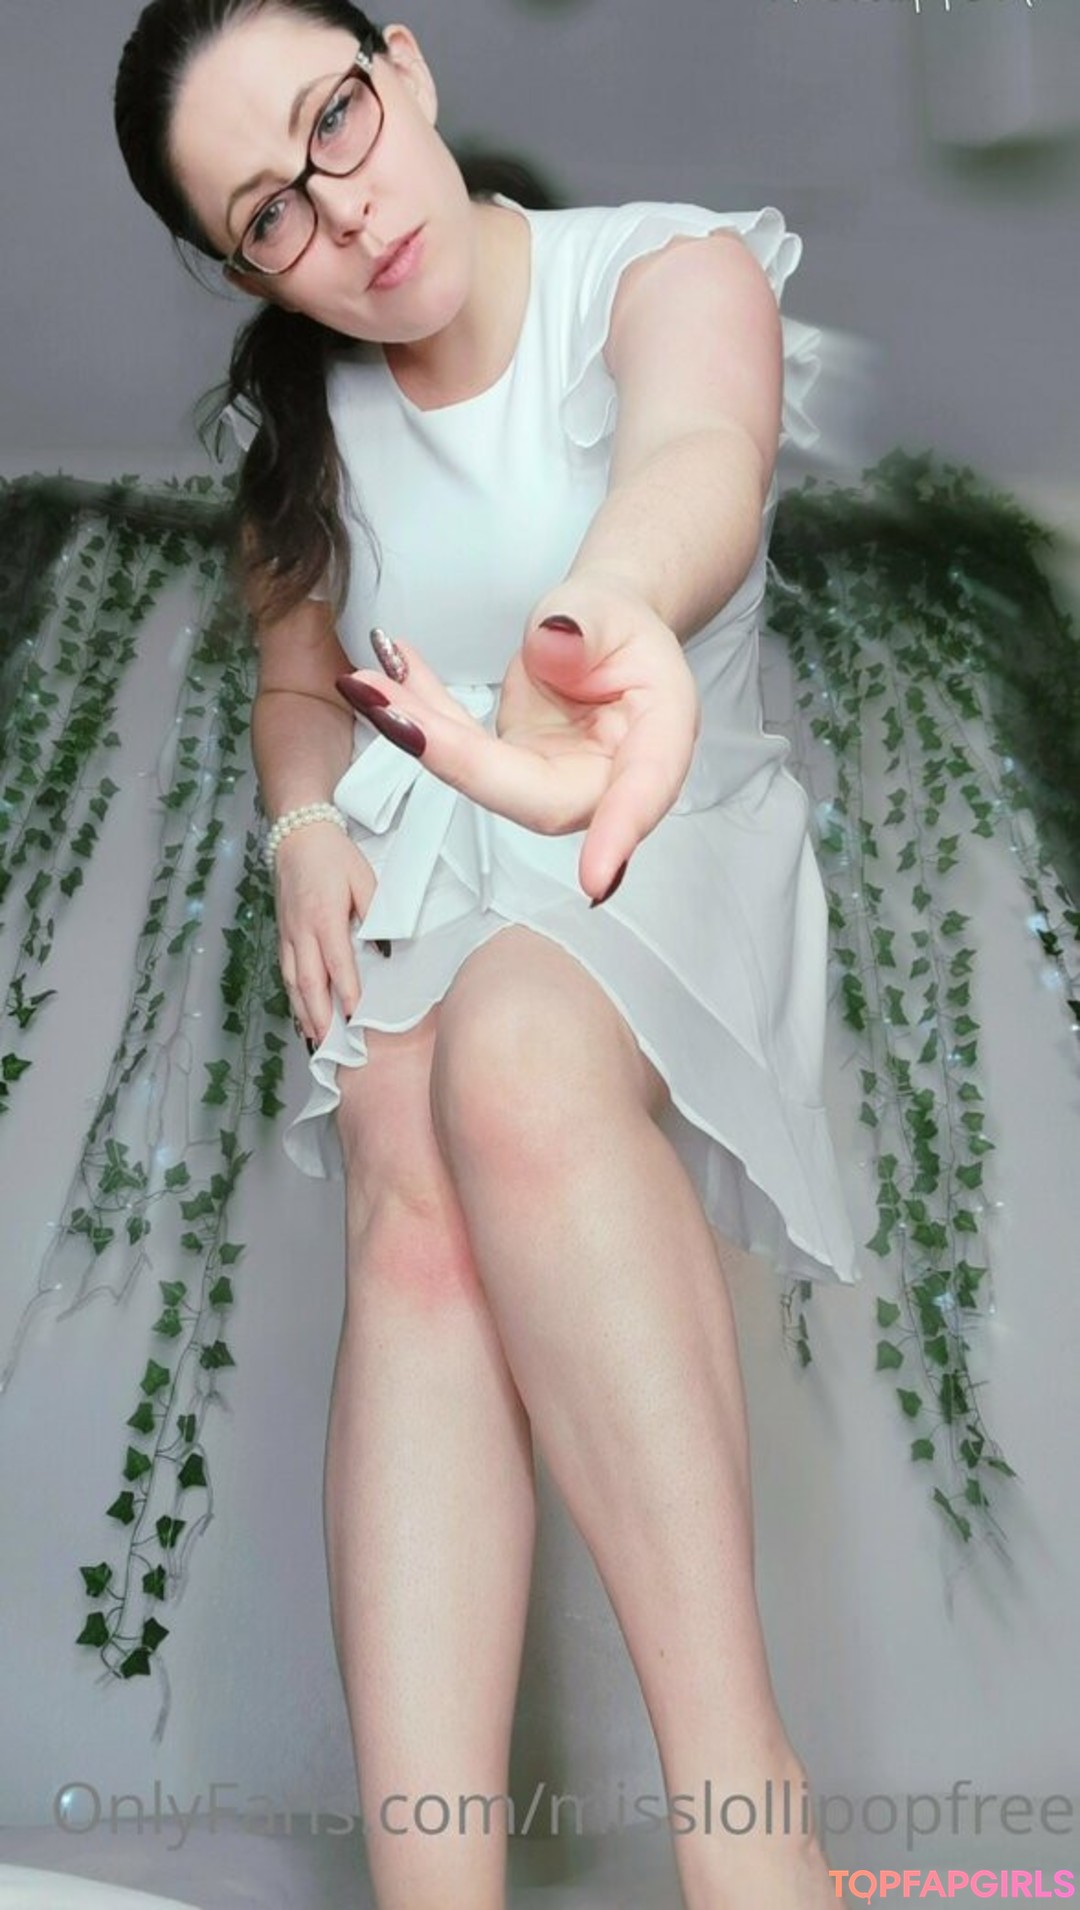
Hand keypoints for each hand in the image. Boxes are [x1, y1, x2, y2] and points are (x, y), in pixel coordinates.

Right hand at [273, 824, 376, 1043]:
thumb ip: (376, 915)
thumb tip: (384, 948)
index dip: (346, 992)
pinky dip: (293, 996)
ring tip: (315, 1039)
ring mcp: (289, 934)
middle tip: (331, 1045)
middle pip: (309, 982)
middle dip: (320, 1016)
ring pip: (293, 982)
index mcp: (325, 917)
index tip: (356, 1016)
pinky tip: (301, 1012)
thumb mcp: (365, 879)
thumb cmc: (334, 856)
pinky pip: (286, 972)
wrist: (297, 836)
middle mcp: (302, 931)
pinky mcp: (283, 933)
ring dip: (304, 1013)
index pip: (337, 963)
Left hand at [336, 581, 700, 902]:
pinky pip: (458, 749)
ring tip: (365, 682)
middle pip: (532, 795)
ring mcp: (550, 781)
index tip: (594, 880)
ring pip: (480, 775)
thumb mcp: (611, 610)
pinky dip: (416, 712)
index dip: (618, 836)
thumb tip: (553, 645)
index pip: (641, 795)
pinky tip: (383, 675)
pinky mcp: (510, 770)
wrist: (598, 629)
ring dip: (418, 730)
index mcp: (657, 744)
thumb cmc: (619, 628)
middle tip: (389, 708)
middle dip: (455, 756)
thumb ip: (584, 627)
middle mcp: (602, 780)